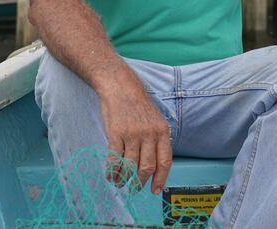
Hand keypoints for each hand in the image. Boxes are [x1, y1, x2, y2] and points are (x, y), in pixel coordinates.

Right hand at [97, 72, 171, 193]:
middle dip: (140, 183)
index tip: (155, 190)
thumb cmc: (137, 103)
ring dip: (124, 179)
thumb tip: (155, 164)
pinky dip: (112, 171)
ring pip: (130, 166)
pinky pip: (115, 159)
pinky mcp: (116, 134)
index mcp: (162, 130)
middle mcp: (149, 134)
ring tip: (120, 183)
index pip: (165, 161)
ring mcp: (132, 134)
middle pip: (147, 167)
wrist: (120, 86)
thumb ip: (157, 139)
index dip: (161, 179)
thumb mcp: (154, 119)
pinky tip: (111, 176)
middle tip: (134, 189)